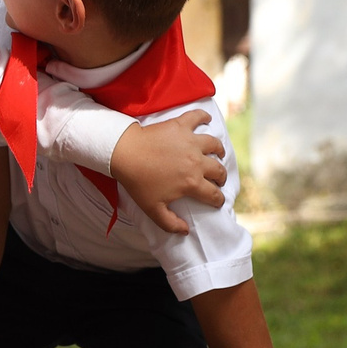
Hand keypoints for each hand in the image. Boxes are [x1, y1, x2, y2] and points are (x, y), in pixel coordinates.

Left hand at [111, 110, 227, 233]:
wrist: (125, 153)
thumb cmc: (138, 182)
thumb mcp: (152, 209)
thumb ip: (170, 223)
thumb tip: (186, 230)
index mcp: (191, 182)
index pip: (213, 194)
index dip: (218, 200)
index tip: (217, 201)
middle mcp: (196, 161)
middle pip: (218, 170)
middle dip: (221, 178)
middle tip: (217, 179)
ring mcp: (190, 141)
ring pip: (214, 144)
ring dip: (218, 150)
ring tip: (217, 153)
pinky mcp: (181, 125)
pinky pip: (197, 117)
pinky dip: (203, 117)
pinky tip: (207, 119)